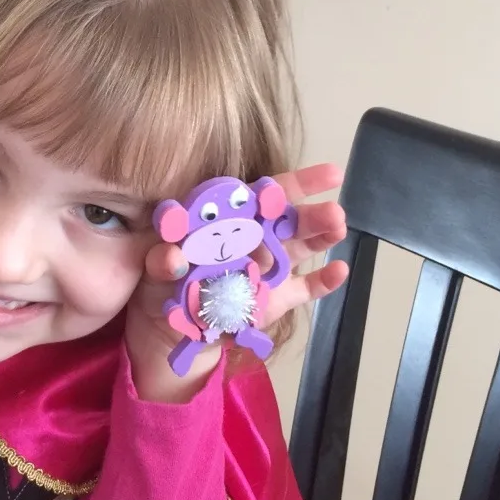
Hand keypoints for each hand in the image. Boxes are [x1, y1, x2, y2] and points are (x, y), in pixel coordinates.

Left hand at [125, 164, 347, 401]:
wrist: (174, 325)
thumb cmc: (167, 280)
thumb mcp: (159, 265)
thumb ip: (163, 258)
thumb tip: (172, 256)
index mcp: (234, 219)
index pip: (268, 193)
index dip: (297, 182)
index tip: (328, 173)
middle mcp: (259, 237)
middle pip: (291, 218)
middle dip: (313, 213)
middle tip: (334, 211)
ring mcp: (272, 268)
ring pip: (302, 246)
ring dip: (322, 236)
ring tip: (338, 227)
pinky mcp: (278, 299)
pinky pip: (304, 288)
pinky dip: (323, 281)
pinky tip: (340, 270)